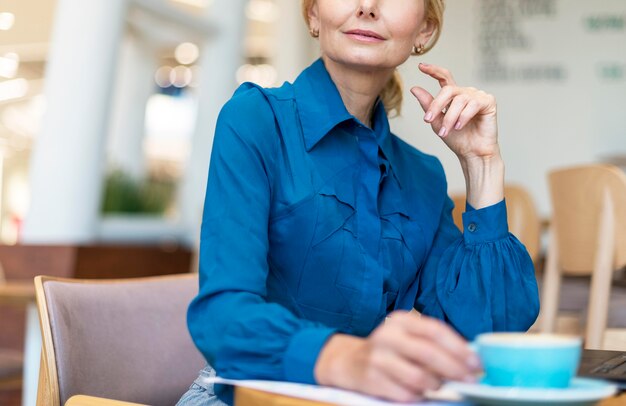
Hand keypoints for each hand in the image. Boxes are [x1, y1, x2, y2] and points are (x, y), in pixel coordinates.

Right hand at [314, 311, 480, 402]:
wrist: (350, 362)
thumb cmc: (389, 350)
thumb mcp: (407, 337)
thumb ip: (433, 343)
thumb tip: (468, 359)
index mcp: (401, 321)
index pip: (435, 331)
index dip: (459, 348)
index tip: (476, 363)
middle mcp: (388, 335)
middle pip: (429, 353)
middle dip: (454, 369)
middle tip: (470, 379)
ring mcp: (378, 357)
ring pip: (419, 378)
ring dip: (435, 384)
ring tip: (437, 384)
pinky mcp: (372, 379)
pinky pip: (406, 394)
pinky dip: (418, 395)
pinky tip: (418, 390)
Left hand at [410, 63, 499, 162]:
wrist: (472, 153)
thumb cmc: (457, 139)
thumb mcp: (437, 121)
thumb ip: (428, 105)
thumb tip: (414, 89)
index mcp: (454, 96)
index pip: (444, 77)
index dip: (433, 70)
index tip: (420, 66)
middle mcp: (466, 93)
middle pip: (448, 89)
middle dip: (436, 105)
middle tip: (429, 120)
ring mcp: (478, 96)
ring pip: (458, 100)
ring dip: (449, 117)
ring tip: (445, 132)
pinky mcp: (488, 101)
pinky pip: (472, 104)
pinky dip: (463, 117)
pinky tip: (459, 127)